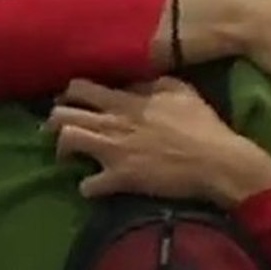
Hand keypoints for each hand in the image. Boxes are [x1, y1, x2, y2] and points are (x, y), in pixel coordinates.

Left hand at [47, 77, 270, 207]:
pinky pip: (88, 185)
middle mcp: (113, 122)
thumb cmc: (203, 124)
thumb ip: (152, 83)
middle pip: (63, 113)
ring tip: (67, 155)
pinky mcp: (120, 179)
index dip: (69, 93)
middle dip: (54, 119)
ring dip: (62, 149)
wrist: (216, 160)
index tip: (70, 100)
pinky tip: (92, 186)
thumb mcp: (181, 90)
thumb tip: (134, 82)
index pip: (81, 87)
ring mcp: (114, 151)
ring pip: (67, 142)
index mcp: (127, 100)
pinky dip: (86, 187)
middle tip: (58, 127)